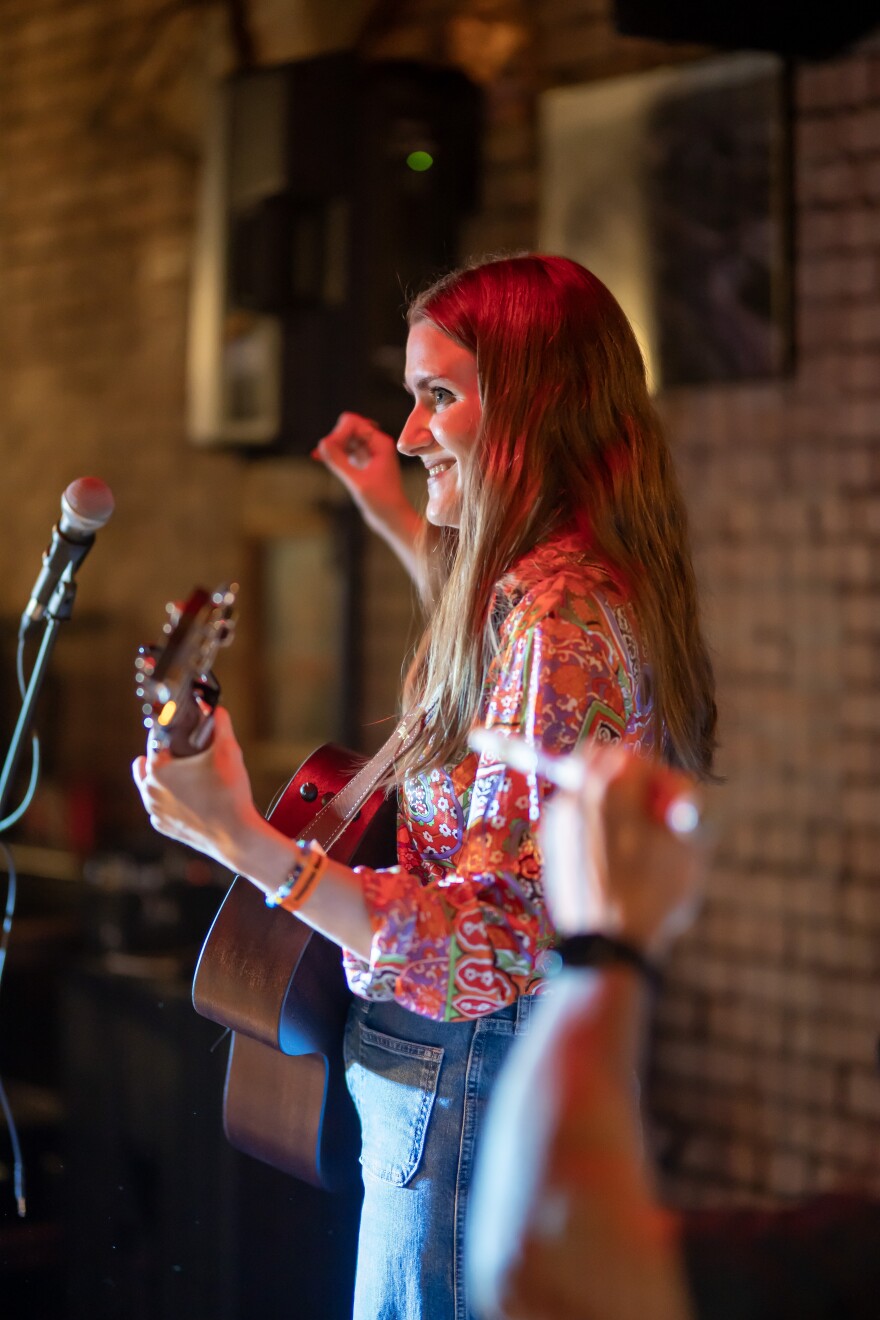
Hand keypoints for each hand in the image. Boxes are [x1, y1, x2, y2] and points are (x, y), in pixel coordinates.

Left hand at [131, 706, 264, 875]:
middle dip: (162, 754)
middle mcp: (149, 791)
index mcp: (157, 769)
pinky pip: (161, 807)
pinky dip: (170, 800)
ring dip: (162, 778)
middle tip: (177, 748)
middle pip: (148, 764)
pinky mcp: (164, 827)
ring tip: (180, 771)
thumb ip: (220, 724)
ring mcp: (155, 812)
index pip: (156, 739)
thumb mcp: (228, 750)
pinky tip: (185, 796)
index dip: (168, 729)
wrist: (236, 836)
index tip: (178, 725)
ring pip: (151, 787)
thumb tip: (217, 709)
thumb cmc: (229, 792)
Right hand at [312, 412, 417, 537]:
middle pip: (347, 427)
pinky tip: (319, 458)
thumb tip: (321, 443)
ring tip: (320, 458)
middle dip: (335, 439)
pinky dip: (333, 454)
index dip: (338, 433)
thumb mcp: (358, 482)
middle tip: (325, 457)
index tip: (330, 451)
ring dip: (332, 446)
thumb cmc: (382, 502)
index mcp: (380, 443)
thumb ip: (339, 462)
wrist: (392, 519)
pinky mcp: (362, 463)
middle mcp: (375, 444)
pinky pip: (344, 450)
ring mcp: (368, 453)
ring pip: (345, 439)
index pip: (353, 422)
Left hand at [540, 745, 706, 956]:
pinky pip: (573, 817)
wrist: (607, 944)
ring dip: (608, 800)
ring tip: (632, 840)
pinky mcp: (549, 844)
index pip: (634, 755)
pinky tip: (611, 857)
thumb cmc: (654, 894)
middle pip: (598, 759)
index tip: (670, 804)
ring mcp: (558, 819)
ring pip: (583, 786)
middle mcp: (576, 794)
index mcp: (612, 786)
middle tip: (648, 811)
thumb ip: (684, 806)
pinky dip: (591, 824)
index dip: (658, 777)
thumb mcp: (688, 846)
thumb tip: (678, 795)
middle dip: (626, 777)